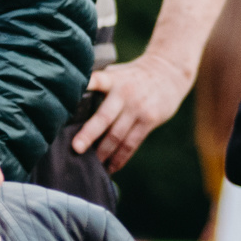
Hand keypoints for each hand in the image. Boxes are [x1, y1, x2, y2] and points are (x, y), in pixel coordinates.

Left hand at [72, 55, 190, 171]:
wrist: (169, 73)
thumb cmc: (135, 76)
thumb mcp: (118, 73)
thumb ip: (100, 86)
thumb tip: (72, 104)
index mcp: (113, 79)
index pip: (97, 80)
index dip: (85, 86)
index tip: (72, 94)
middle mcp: (124, 94)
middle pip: (104, 117)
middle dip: (89, 134)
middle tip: (76, 148)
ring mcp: (137, 108)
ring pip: (117, 136)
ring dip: (103, 153)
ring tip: (91, 166)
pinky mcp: (149, 120)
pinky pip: (131, 144)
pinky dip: (120, 158)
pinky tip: (110, 167)